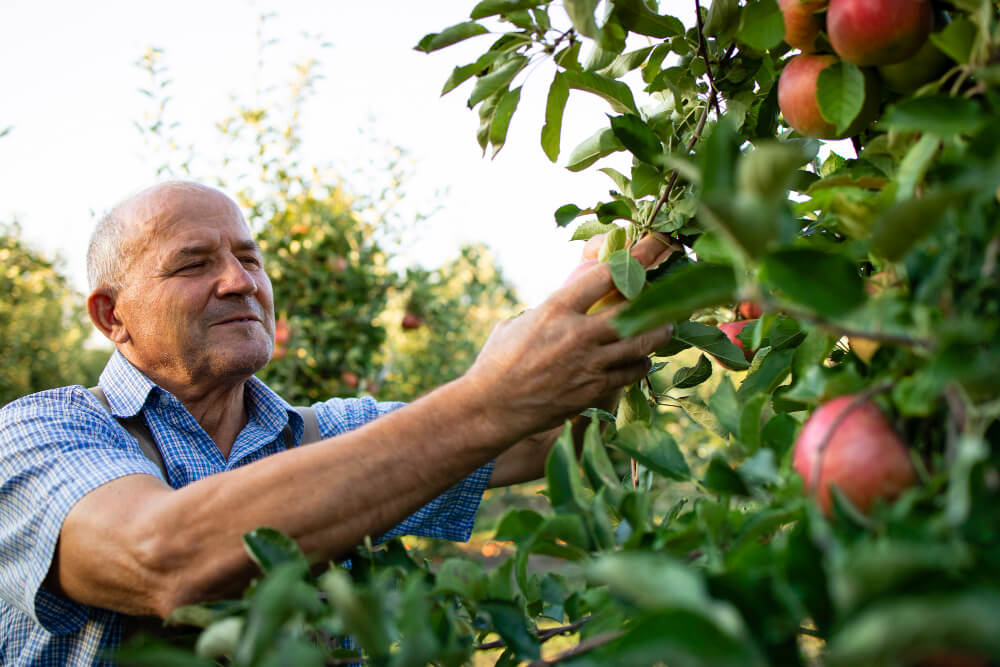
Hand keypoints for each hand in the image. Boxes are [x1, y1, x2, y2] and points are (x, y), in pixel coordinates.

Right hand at [466, 234, 673, 438]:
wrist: (492, 407)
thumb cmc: (497, 362)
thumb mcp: (519, 323)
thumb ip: (549, 310)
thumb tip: (569, 301)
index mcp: (554, 309)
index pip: (604, 276)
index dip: (631, 260)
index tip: (648, 251)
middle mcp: (576, 334)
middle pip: (632, 307)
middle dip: (658, 294)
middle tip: (674, 288)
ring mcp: (588, 364)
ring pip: (641, 343)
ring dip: (658, 332)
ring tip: (667, 325)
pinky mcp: (594, 390)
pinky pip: (630, 372)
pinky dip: (641, 363)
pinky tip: (641, 359)